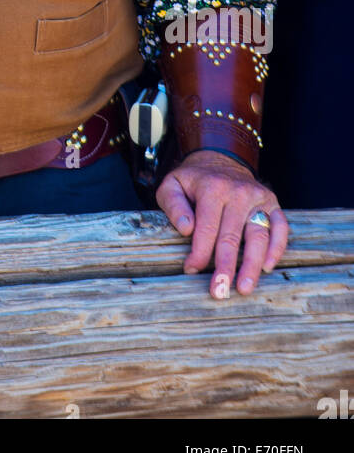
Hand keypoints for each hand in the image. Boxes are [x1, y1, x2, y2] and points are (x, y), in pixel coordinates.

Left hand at [155, 150, 287, 297]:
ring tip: (244, 288)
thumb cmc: (192, 181)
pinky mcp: (272, 203)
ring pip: (258, 236)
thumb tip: (186, 229)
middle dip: (225, 267)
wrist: (219, 160)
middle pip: (232, 236)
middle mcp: (238, 192)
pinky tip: (267, 268)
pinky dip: (277, 248)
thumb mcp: (172, 185)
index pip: (207, 227)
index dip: (199, 252)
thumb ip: (173, 206)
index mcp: (212, 187)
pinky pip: (280, 228)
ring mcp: (258, 198)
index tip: (191, 270)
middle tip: (220, 292)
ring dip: (252, 265)